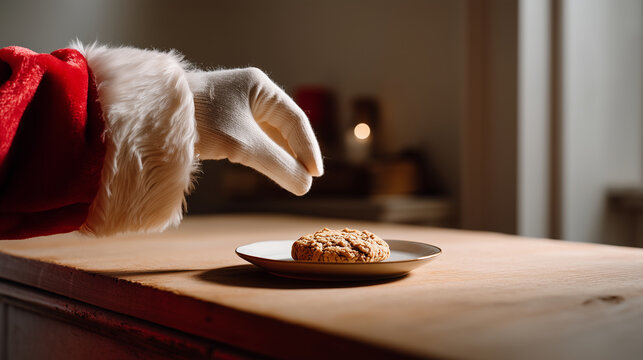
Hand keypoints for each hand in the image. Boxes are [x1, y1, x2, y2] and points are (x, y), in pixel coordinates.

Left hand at [185, 68, 322, 194]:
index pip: (295, 120)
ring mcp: (236, 105)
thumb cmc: (199, 122)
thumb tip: (305, 187)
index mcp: (260, 87)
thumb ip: (277, 165)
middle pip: (285, 126)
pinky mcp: (222, 120)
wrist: (153, 117)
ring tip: (293, 178)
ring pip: (269, 134)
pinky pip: (252, 139)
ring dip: (280, 156)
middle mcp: (251, 92)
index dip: (309, 148)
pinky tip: (268, 169)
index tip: (316, 175)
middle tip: (308, 179)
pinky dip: (263, 155)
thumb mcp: (243, 145)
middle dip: (296, 153)